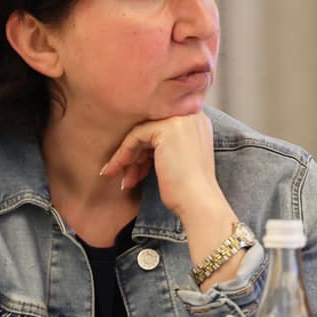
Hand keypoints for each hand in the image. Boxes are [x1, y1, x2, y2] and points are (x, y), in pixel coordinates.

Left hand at [100, 115, 232, 235]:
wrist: (198, 202)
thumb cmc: (189, 189)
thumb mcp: (179, 158)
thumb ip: (165, 144)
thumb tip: (137, 144)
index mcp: (196, 119)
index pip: (160, 126)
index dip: (146, 148)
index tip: (134, 168)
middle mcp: (191, 113)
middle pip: (150, 127)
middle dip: (136, 154)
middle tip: (127, 176)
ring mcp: (180, 118)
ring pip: (141, 132)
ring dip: (127, 157)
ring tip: (124, 180)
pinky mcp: (167, 128)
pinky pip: (136, 137)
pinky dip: (124, 155)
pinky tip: (117, 171)